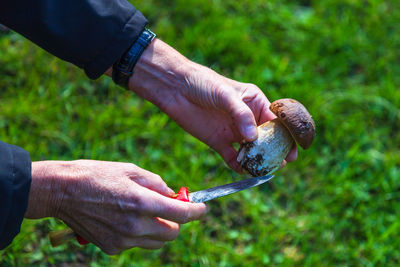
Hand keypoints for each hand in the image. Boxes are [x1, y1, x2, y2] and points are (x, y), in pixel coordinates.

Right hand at [25, 160, 206, 253]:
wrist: (62, 191)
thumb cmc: (97, 175)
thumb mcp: (131, 170)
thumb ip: (157, 183)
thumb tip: (173, 195)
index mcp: (142, 202)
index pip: (182, 214)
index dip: (197, 212)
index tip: (202, 208)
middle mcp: (135, 225)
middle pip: (172, 234)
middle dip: (176, 222)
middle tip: (169, 208)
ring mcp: (123, 239)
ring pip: (156, 242)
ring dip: (159, 229)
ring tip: (144, 212)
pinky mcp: (112, 248)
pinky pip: (136, 244)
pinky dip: (139, 234)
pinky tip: (126, 219)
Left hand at [128, 39, 296, 171]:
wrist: (175, 88)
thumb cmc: (203, 83)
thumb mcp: (225, 94)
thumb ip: (241, 115)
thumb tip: (252, 138)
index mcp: (253, 102)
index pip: (275, 121)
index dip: (285, 136)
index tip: (292, 150)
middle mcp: (246, 118)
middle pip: (265, 138)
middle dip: (273, 151)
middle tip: (280, 163)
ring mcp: (232, 131)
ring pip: (250, 150)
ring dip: (256, 160)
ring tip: (263, 170)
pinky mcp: (218, 141)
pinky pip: (232, 156)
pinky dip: (238, 164)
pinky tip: (242, 170)